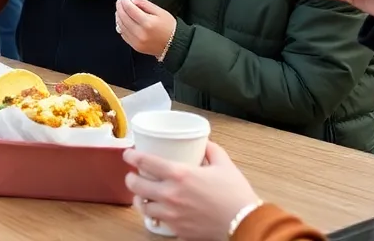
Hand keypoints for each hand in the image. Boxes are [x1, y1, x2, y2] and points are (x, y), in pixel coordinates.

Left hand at [116, 0, 175, 56]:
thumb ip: (145, 4)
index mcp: (147, 23)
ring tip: (121, 9)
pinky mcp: (135, 47)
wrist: (175, 45)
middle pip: (122, 17)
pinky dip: (121, 25)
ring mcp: (136, 41)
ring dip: (118, 15)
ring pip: (120, 26)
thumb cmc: (169, 26)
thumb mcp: (160, 11)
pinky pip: (123, 34)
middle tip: (120, 0)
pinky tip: (124, 20)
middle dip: (119, 6)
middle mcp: (140, 33)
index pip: (129, 9)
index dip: (124, 1)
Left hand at [124, 142, 261, 240]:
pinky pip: (159, 222)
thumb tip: (203, 142)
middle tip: (133, 175)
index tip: (129, 154)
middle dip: (131, 179)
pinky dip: (156, 215)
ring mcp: (172, 215)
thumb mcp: (224, 164)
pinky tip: (160, 211)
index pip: (144, 162)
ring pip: (143, 207)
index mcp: (180, 175)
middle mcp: (171, 195)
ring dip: (140, 199)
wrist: (245, 223)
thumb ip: (211, 150)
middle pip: (136, 185)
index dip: (132, 156)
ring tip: (143, 194)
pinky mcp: (178, 230)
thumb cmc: (235, 194)